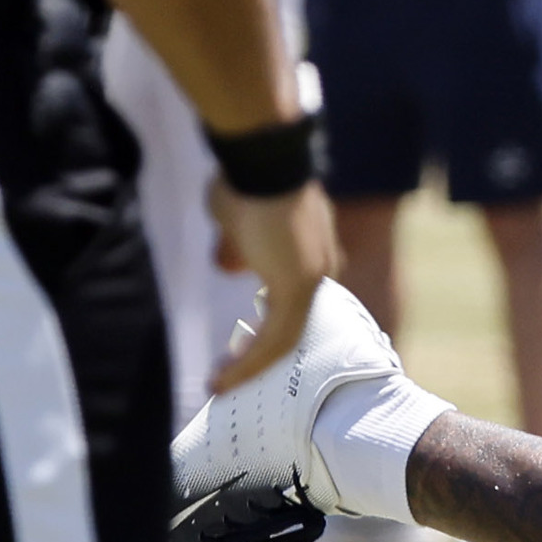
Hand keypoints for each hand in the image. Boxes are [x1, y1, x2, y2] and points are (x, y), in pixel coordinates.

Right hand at [207, 180, 341, 391]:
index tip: (239, 344)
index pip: (292, 302)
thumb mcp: (236, 222)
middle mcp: (321, 267)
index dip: (266, 328)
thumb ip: (238, 247)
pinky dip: (250, 361)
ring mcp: (313, 277)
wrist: (260, 158)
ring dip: (251, 365)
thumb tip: (231, 263)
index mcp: (310, 253)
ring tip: (221, 383)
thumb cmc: (245, 180)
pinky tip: (225, 377)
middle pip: (292, 324)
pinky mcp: (298, 286)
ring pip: (284, 337)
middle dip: (259, 354)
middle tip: (229, 375)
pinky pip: (275, 338)